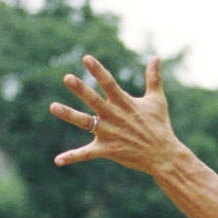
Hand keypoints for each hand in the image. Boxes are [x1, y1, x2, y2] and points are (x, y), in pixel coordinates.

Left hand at [51, 53, 181, 172]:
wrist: (163, 155)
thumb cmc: (160, 126)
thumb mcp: (157, 100)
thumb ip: (153, 78)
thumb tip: (156, 57)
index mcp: (124, 103)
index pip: (109, 83)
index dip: (98, 71)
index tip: (86, 58)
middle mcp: (114, 116)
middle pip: (94, 100)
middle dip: (81, 89)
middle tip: (68, 78)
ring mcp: (109, 133)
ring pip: (85, 122)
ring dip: (69, 115)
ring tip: (53, 107)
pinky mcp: (107, 149)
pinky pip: (86, 154)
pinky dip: (72, 157)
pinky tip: (57, 160)